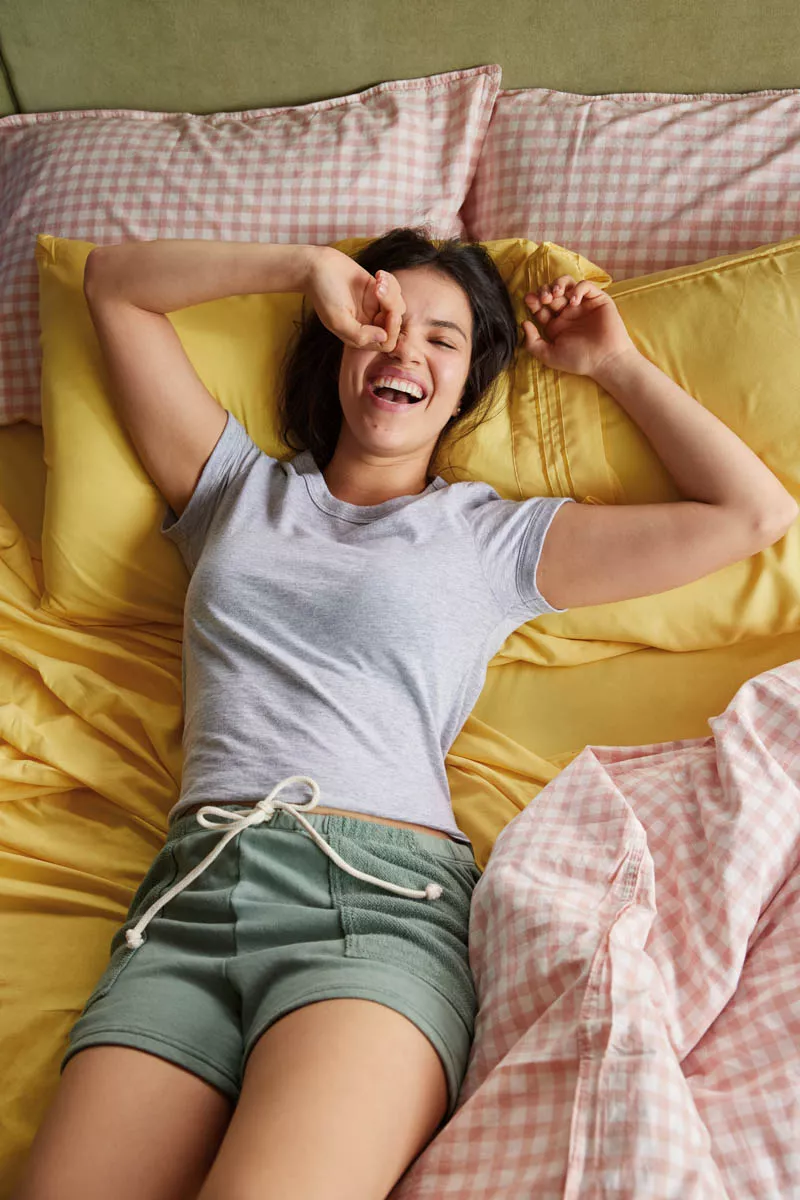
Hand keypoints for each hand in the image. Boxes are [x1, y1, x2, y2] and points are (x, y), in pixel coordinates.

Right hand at [305, 246, 405, 350]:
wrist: (316, 267)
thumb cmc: (323, 293)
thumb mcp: (338, 319)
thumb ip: (359, 334)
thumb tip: (383, 337)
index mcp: (359, 336)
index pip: (386, 343)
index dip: (392, 331)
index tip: (389, 313)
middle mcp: (369, 324)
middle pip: (395, 325)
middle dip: (392, 306)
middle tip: (380, 289)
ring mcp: (374, 307)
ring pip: (397, 307)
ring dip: (391, 292)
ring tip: (378, 279)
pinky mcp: (377, 290)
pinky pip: (395, 291)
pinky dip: (391, 282)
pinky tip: (378, 275)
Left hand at [521, 275, 636, 378]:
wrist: (605, 360)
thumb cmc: (578, 360)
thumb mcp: (549, 355)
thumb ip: (532, 342)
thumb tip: (524, 323)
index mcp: (555, 325)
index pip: (540, 307)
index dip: (533, 301)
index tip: (530, 300)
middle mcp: (567, 313)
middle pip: (551, 292)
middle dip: (544, 291)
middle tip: (545, 299)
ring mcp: (582, 305)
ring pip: (567, 284)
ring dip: (558, 284)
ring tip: (556, 294)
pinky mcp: (597, 299)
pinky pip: (585, 285)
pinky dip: (577, 289)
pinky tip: (574, 302)